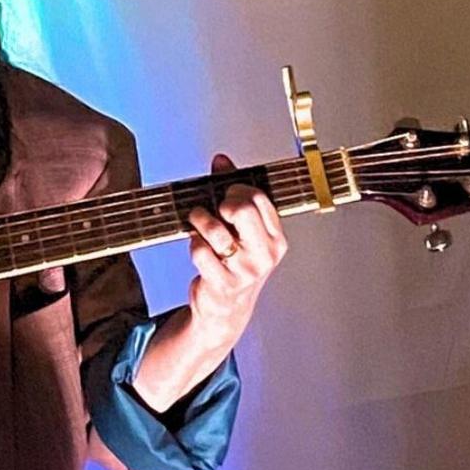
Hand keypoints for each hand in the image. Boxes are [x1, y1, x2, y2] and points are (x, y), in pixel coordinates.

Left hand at [182, 152, 286, 339]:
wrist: (226, 310)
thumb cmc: (235, 264)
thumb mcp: (243, 231)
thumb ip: (234, 193)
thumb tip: (220, 160)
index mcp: (276, 239)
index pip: (258, 197)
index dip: (236, 189)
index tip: (227, 194)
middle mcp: (265, 254)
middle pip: (240, 209)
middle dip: (221, 202)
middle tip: (217, 209)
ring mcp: (245, 270)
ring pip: (215, 229)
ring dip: (199, 222)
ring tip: (198, 224)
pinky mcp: (223, 283)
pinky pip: (200, 251)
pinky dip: (193, 245)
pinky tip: (199, 249)